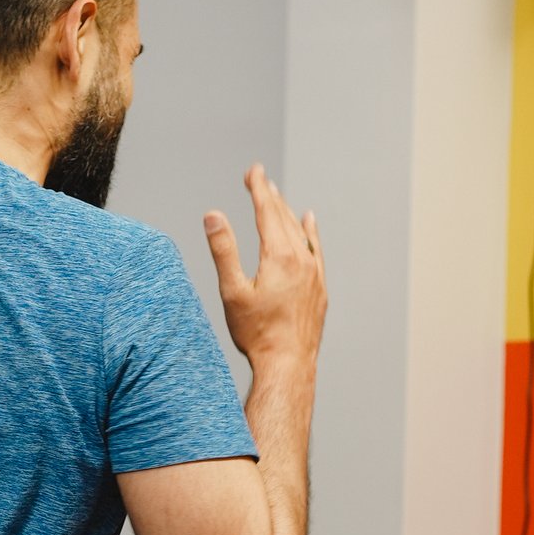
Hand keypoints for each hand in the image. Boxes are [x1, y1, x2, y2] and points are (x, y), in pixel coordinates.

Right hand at [203, 164, 326, 371]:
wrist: (289, 364)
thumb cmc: (257, 334)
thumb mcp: (233, 292)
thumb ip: (224, 251)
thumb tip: (213, 215)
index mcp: (279, 256)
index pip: (267, 211)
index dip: (258, 188)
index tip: (253, 170)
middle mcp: (302, 259)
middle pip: (284, 217)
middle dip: (269, 195)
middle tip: (258, 176)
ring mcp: (315, 273)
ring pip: (301, 232)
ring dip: (287, 211)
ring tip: (276, 195)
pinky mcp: (320, 288)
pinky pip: (317, 249)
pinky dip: (311, 231)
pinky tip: (309, 221)